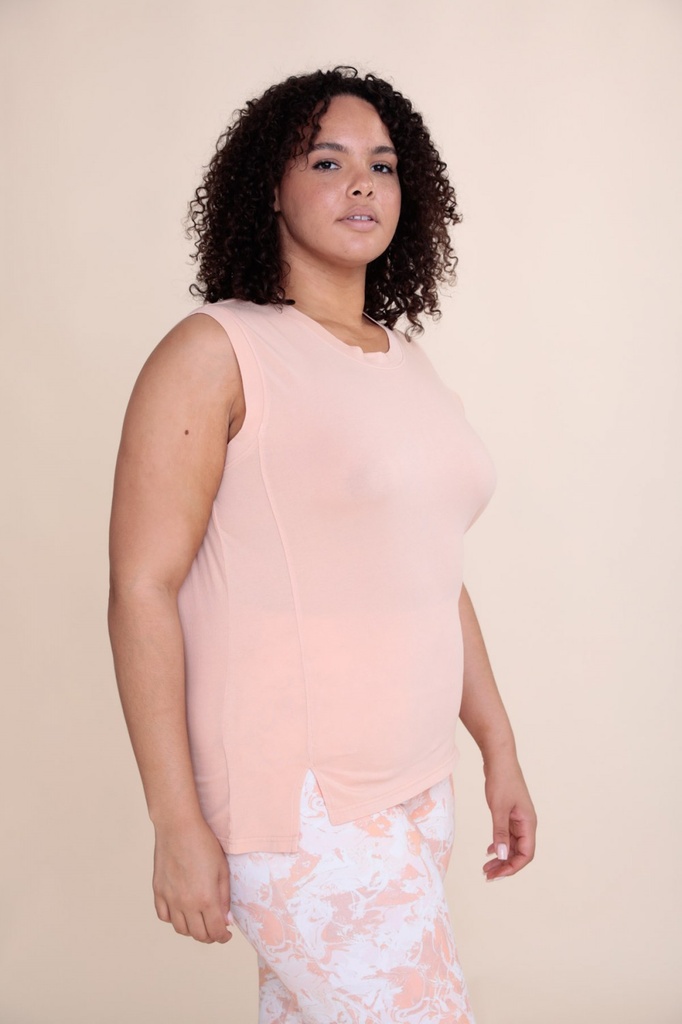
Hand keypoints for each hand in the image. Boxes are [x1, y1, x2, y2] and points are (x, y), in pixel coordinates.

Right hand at [152, 816, 233, 942]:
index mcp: (205, 898)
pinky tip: (181, 911)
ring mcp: (170, 898)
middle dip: (209, 936)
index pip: (215, 931)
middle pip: (198, 934)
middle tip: (215, 930)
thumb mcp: (222, 869)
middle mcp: (186, 903)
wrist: (178, 827)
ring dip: (192, 930)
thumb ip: (224, 897)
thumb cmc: (203, 843)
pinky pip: (164, 916)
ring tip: (199, 921)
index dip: (223, 937)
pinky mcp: (158, 891)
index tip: (226, 935)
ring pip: (180, 929)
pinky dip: (173, 919)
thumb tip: (226, 919)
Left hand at [482, 755, 536, 880]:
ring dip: (501, 857)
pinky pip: (507, 835)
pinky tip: (489, 850)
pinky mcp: (510, 813)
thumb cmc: (501, 780)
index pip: (526, 854)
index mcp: (528, 823)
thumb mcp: (498, 808)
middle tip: (487, 875)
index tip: (496, 874)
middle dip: (505, 866)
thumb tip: (502, 856)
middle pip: (519, 852)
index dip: (513, 867)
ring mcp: (518, 818)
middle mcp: (526, 823)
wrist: (499, 758)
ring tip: (486, 867)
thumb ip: (500, 832)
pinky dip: (499, 844)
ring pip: (512, 845)